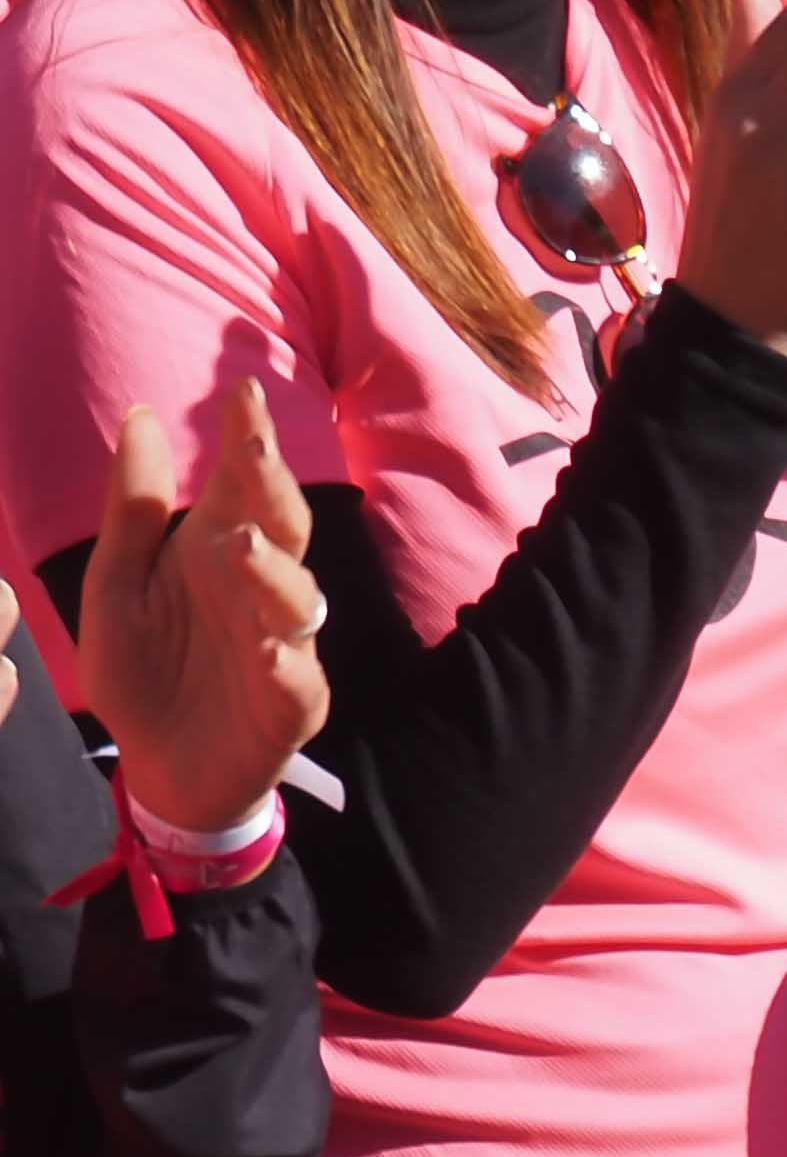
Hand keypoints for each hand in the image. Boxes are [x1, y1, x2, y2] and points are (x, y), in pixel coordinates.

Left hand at [83, 389, 326, 836]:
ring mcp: (281, 648)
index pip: (242, 483)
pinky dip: (286, 667)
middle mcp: (258, 591)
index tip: (242, 387)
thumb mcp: (118, 583)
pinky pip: (298, 683)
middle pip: (282, 530)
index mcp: (218, 552)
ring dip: (275, 574)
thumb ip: (133, 509)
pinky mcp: (291, 709)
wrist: (161, 768)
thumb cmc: (147, 672)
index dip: (247, 437)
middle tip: (253, 448)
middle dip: (272, 488)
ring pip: (296, 602)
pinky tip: (270, 653)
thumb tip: (144, 415)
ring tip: (242, 548)